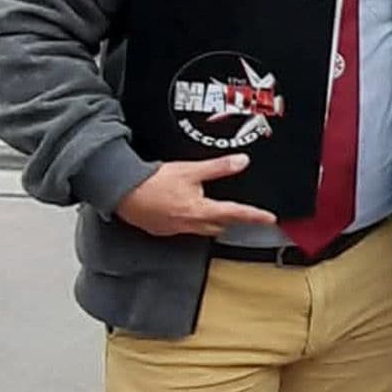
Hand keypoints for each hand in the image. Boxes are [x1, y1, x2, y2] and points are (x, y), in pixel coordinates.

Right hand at [113, 156, 276, 237]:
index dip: (254, 216)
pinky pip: (184, 229)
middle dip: (233, 219)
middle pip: (220, 225)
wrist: (122, 192)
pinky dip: (193, 222)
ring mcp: (175, 229)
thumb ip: (218, 167)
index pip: (235, 214)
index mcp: (200, 211)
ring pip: (203, 230)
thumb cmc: (153, 182)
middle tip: (245, 212)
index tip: (269, 219)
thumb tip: (241, 162)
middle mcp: (190, 224)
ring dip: (213, 222)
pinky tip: (189, 212)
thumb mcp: (191, 170)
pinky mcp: (162, 230)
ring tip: (220, 211)